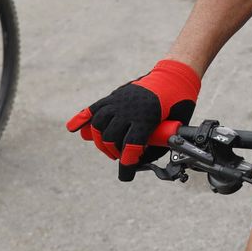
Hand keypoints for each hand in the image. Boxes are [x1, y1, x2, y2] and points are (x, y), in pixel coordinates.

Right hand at [68, 59, 201, 180]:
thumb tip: (144, 161)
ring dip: (102, 141)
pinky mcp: (115, 96)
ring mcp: (120, 101)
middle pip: (112, 137)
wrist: (175, 76)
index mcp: (146, 116)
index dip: (127, 162)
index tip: (126, 174)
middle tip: (123, 157)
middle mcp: (129, 108)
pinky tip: (73, 129)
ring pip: (100, 125)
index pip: (130, 145)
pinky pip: (94, 108)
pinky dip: (81, 119)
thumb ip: (159, 145)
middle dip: (116, 153)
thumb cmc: (178, 103)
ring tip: (110, 148)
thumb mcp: (175, 126)